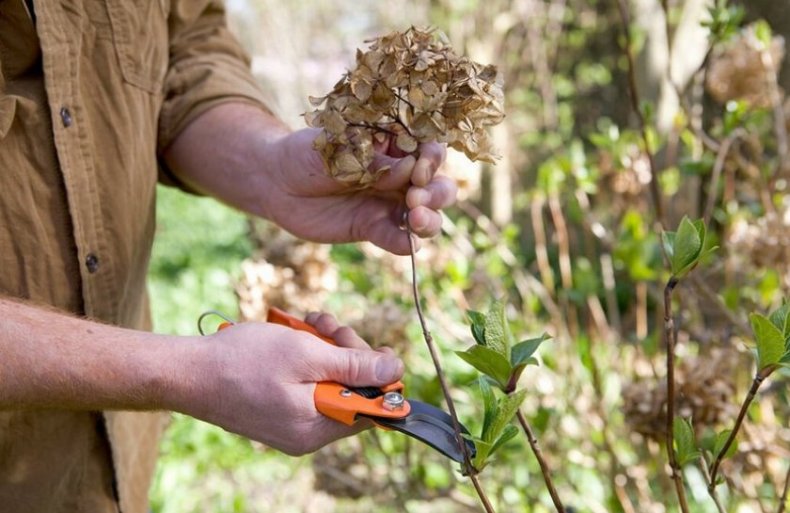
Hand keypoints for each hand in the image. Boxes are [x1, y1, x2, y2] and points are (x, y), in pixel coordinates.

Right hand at [178, 314, 403, 455]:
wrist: (188, 371)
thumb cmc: (243, 361)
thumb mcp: (307, 355)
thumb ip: (355, 366)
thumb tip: (396, 370)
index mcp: (316, 428)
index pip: (371, 409)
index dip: (379, 376)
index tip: (376, 348)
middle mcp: (306, 433)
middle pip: (351, 391)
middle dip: (348, 352)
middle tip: (330, 326)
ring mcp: (290, 423)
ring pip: (329, 381)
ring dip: (327, 347)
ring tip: (311, 323)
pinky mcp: (277, 409)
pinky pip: (307, 384)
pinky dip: (307, 356)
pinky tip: (298, 333)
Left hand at [261, 128, 457, 254]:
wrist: (277, 183)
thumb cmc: (308, 154)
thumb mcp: (337, 149)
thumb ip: (373, 161)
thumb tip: (408, 170)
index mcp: (395, 145)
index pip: (429, 149)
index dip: (432, 159)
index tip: (418, 169)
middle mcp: (401, 175)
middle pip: (438, 184)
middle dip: (436, 192)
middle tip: (415, 198)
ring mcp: (390, 204)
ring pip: (428, 214)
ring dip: (431, 219)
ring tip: (416, 220)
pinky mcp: (374, 228)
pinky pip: (398, 238)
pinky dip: (407, 243)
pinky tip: (407, 244)